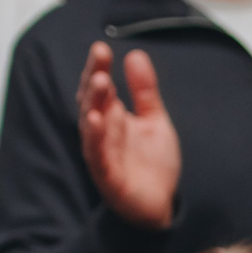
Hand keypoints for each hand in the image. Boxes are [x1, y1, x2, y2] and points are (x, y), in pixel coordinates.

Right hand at [77, 43, 181, 230]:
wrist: (159, 205)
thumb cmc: (151, 163)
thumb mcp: (154, 121)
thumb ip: (144, 91)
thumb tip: (135, 54)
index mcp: (111, 116)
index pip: (100, 87)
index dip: (98, 67)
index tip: (101, 47)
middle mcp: (102, 132)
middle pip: (91, 101)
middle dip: (93, 78)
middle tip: (99, 55)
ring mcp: (102, 153)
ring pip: (91, 125)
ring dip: (93, 103)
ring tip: (100, 81)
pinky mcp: (107, 175)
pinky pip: (97, 154)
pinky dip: (95, 138)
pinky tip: (94, 120)